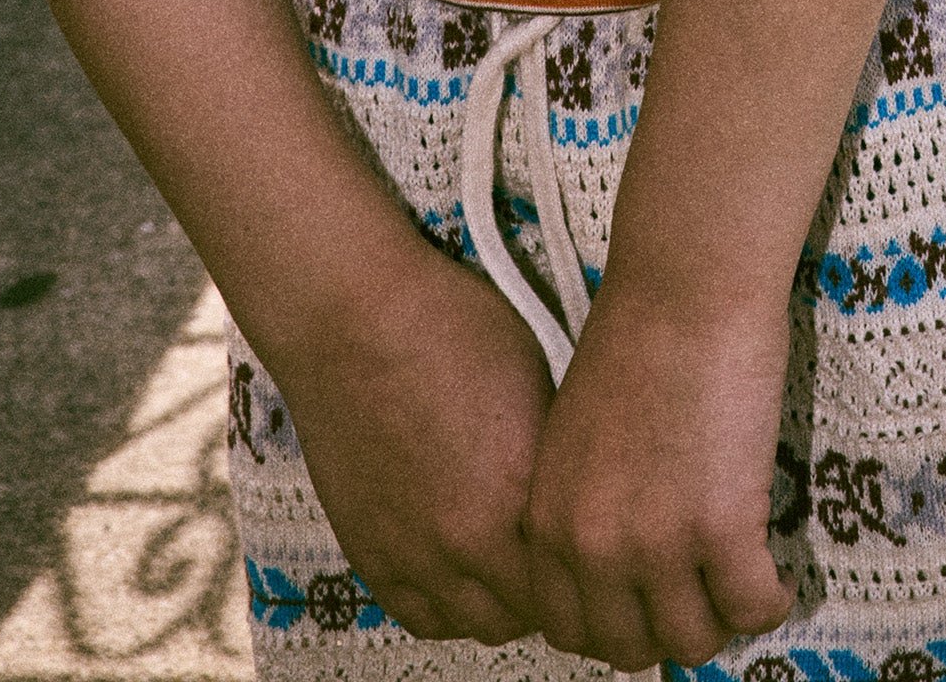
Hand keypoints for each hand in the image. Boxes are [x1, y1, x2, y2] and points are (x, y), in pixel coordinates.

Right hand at [274, 236, 554, 643]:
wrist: (355, 320)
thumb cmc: (450, 327)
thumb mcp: (539, 382)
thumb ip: (557, 459)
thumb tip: (578, 497)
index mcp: (517, 498)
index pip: (572, 577)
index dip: (584, 562)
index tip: (591, 547)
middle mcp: (463, 542)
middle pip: (527, 613)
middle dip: (547, 591)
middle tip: (555, 559)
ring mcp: (409, 556)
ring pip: (473, 624)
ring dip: (497, 602)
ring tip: (509, 565)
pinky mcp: (367, 554)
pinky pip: (417, 615)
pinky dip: (446, 605)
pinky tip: (462, 572)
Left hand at [520, 275, 794, 672]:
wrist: (688, 282)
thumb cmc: (641, 334)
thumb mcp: (577, 436)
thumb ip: (586, 505)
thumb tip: (622, 558)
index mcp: (547, 522)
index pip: (567, 628)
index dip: (616, 624)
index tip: (649, 607)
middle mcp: (590, 547)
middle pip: (629, 647)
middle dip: (670, 630)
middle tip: (704, 597)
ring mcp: (654, 545)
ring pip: (693, 639)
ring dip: (723, 620)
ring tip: (744, 584)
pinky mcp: (720, 529)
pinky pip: (752, 608)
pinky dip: (770, 601)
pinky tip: (778, 575)